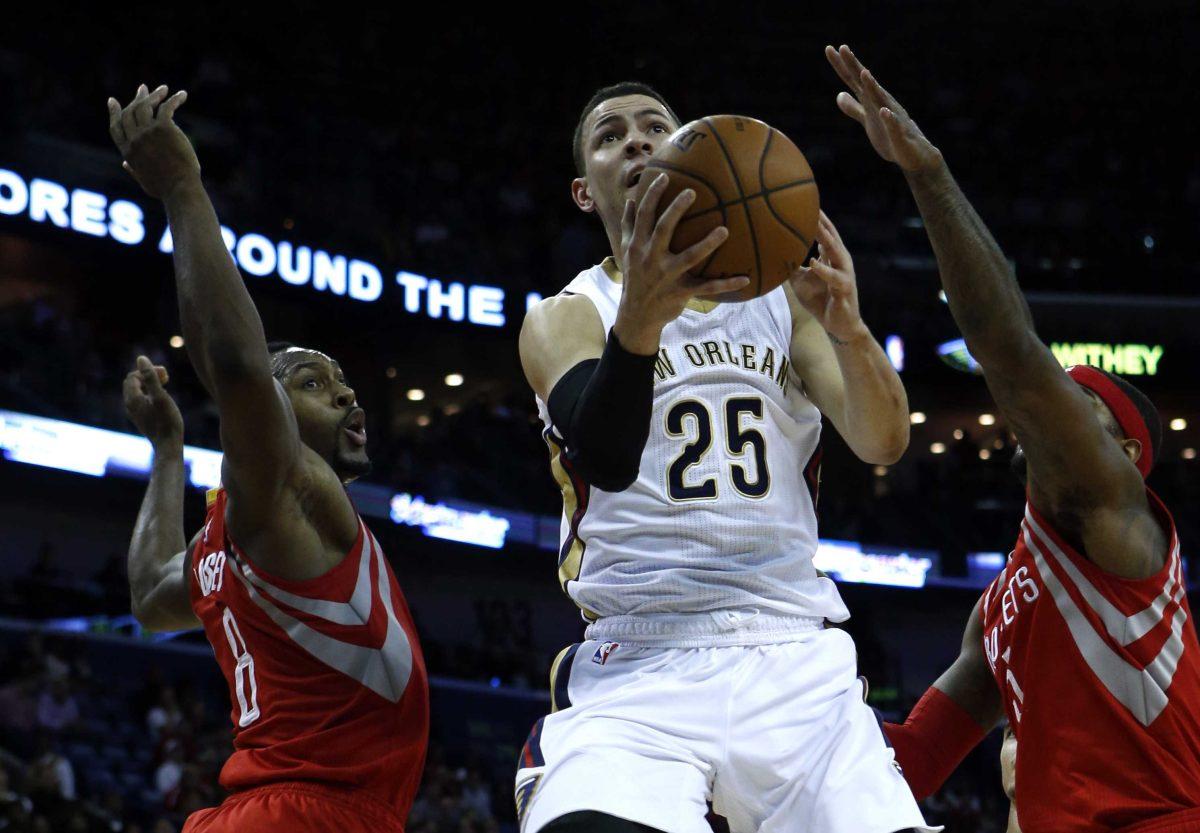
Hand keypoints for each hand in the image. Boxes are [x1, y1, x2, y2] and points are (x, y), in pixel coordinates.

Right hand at [107, 84, 199, 199]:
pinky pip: (167, 107)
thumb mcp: (143, 180)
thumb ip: (132, 169)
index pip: (115, 127)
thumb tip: (124, 163)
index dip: (114, 113)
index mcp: (127, 152)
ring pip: (146, 106)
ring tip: (163, 89)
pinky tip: (182, 95)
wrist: (180, 189)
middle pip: (130, 112)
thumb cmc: (165, 189)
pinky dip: (174, 99)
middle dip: (137, 98)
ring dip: (154, 95)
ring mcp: (147, 133)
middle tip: (144, 88)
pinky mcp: (164, 128)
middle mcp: (134, 139)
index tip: (112, 100)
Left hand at [124, 356, 183, 447]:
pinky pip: (141, 399)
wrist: (168, 445)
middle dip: (148, 376)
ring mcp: (135, 412)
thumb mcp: (161, 396)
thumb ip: (151, 377)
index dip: (148, 371)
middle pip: (133, 382)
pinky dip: (150, 393)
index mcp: (132, 398)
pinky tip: (163, 398)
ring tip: (165, 385)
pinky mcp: (141, 417)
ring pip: (137, 391)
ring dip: (150, 384)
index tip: (164, 375)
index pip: (133, 376)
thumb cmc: (167, 421)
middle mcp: (130, 405)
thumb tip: (141, 358)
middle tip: (166, 377)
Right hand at [614, 173, 749, 353]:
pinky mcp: (681, 292)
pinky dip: (726, 284)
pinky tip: (745, 278)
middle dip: (677, 210)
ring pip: (689, 257)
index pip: (644, 216)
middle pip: (664, 229)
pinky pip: (706, 288)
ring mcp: (667, 276)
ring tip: (724, 230)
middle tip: (692, 192)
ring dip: (707, 244)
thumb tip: (630, 200)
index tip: (665, 177)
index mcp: (638, 245)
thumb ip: (629, 226)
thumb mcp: (626, 252)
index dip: (653, 195)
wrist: (637, 315)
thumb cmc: (635, 278)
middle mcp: (651, 258)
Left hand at [789, 211, 869, 343]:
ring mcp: (845, 275)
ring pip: (836, 253)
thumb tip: (771, 254)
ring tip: (816, 226)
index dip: (817, 218)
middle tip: (811, 205)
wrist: (838, 325)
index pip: (825, 233)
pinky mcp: (844, 290)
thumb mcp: (800, 281)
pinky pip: (834, 278)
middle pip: (832, 237)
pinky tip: (814, 263)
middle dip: (822, 222)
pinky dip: (824, 271)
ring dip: (826, 239)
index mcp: (832, 257)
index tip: (805, 201)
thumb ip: (791, 266)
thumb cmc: (820, 300)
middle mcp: (841, 262)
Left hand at [825, 45, 942, 172]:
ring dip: (872, 87)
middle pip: (865, 83)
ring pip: (880, 100)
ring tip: (863, 72)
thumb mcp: (867, 120)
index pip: (853, 80)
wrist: (915, 155)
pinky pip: (894, 126)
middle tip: (843, 48)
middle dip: (854, 66)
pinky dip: (889, 119)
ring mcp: (892, 118)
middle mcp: (882, 104)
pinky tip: (883, 112)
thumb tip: (839, 94)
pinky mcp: (899, 135)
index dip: (842, 66)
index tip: (829, 48)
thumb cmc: (890, 136)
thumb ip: (853, 108)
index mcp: (871, 101)